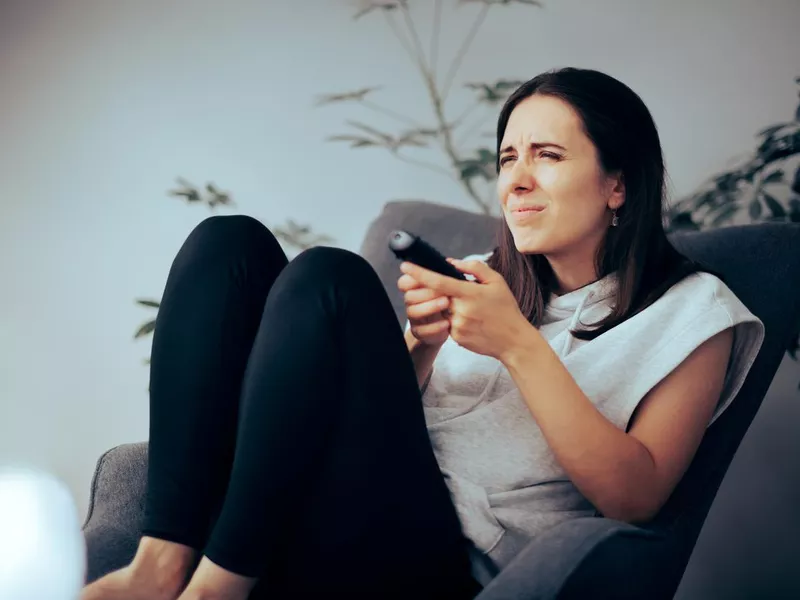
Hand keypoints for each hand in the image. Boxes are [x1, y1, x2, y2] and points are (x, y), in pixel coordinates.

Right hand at [397, 271, 450, 346]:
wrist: (455, 326)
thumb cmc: (452, 300)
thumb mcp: (453, 286)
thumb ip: (450, 274)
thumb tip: (451, 262)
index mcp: (417, 288)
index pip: (404, 282)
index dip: (413, 278)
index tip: (430, 277)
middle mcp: (412, 302)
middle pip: (409, 296)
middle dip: (426, 292)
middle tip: (445, 291)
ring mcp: (415, 317)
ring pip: (413, 312)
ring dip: (430, 307)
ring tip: (447, 304)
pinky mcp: (420, 332)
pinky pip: (421, 330)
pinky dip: (434, 327)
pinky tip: (447, 323)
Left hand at [399, 258, 529, 359]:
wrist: (513, 340)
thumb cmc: (506, 308)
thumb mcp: (496, 281)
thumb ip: (474, 268)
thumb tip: (451, 262)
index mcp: (469, 293)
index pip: (438, 281)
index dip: (419, 273)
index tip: (405, 266)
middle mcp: (460, 309)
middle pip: (437, 296)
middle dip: (437, 292)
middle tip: (456, 292)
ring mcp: (457, 325)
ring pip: (442, 310)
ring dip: (449, 306)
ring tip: (472, 309)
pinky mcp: (456, 338)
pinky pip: (447, 324)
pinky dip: (453, 319)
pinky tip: (471, 320)